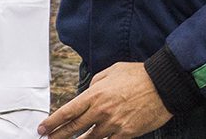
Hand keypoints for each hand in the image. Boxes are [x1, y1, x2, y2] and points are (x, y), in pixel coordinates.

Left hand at [38, 62, 170, 138]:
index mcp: (95, 94)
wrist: (162, 85)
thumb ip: (95, 83)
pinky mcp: (127, 133)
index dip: (53, 122)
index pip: (67, 112)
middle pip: (74, 128)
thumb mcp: (111, 71)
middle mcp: (101, 111)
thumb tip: (87, 92)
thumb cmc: (137, 75)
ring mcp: (114, 124)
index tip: (43, 128)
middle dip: (58, 135)